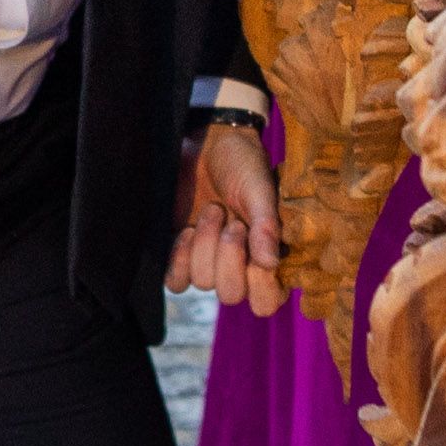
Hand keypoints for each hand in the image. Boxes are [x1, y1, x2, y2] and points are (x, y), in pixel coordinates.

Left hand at [169, 121, 286, 316]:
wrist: (209, 143)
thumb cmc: (242, 164)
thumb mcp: (259, 189)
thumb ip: (266, 224)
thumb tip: (270, 263)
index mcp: (266, 257)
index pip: (266, 302)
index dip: (259, 285)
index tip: (254, 246)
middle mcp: (239, 266)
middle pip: (230, 295)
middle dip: (228, 256)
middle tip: (232, 222)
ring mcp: (208, 262)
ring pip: (202, 283)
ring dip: (205, 245)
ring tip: (211, 211)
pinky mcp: (180, 254)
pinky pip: (175, 281)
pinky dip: (179, 257)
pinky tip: (187, 230)